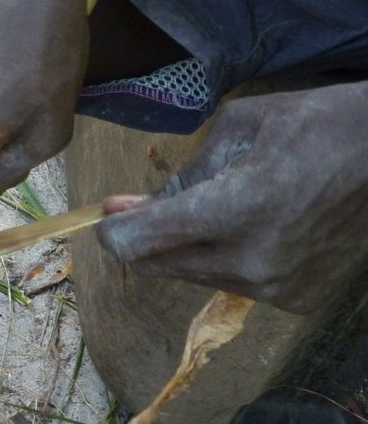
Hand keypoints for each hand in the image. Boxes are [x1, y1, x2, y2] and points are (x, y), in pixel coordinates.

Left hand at [98, 81, 367, 314]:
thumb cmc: (313, 124)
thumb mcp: (236, 128)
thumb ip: (180, 175)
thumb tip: (129, 207)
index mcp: (236, 209)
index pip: (139, 244)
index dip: (112, 230)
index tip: (110, 211)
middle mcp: (253, 260)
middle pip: (157, 265)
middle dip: (143, 236)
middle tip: (144, 205)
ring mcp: (277, 287)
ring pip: (193, 275)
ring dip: (184, 247)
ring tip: (213, 206)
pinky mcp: (296, 300)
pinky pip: (231, 282)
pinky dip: (224, 258)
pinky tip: (250, 226)